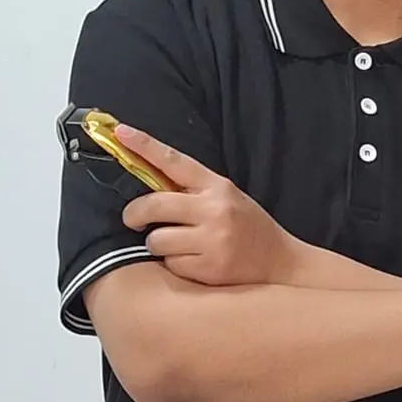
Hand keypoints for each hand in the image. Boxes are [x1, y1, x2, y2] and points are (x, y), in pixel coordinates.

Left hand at [117, 125, 299, 286]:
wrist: (281, 263)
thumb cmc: (248, 227)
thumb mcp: (228, 198)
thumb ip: (194, 190)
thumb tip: (150, 183)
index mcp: (218, 186)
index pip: (175, 161)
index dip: (145, 146)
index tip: (121, 133)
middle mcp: (215, 210)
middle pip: (153, 204)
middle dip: (135, 213)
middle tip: (134, 219)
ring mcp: (213, 240)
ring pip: (156, 239)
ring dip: (158, 245)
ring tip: (179, 246)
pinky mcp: (209, 268)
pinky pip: (171, 265)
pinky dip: (175, 265)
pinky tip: (194, 263)